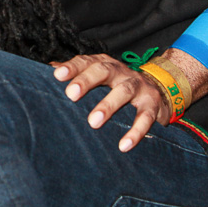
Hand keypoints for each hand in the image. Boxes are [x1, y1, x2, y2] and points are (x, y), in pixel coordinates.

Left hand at [50, 54, 171, 152]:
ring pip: (124, 91)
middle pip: (103, 70)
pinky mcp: (152, 104)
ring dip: (108, 105)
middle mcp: (121, 71)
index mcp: (104, 64)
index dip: (72, 67)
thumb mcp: (97, 77)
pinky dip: (135, 131)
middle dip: (87, 81)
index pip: (86, 61)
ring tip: (93, 122)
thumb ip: (75, 74)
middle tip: (71, 95)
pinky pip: (145, 116)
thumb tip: (48, 70)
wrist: (159, 90)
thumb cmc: (117, 85)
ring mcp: (138, 86)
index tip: (57, 75)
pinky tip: (124, 145)